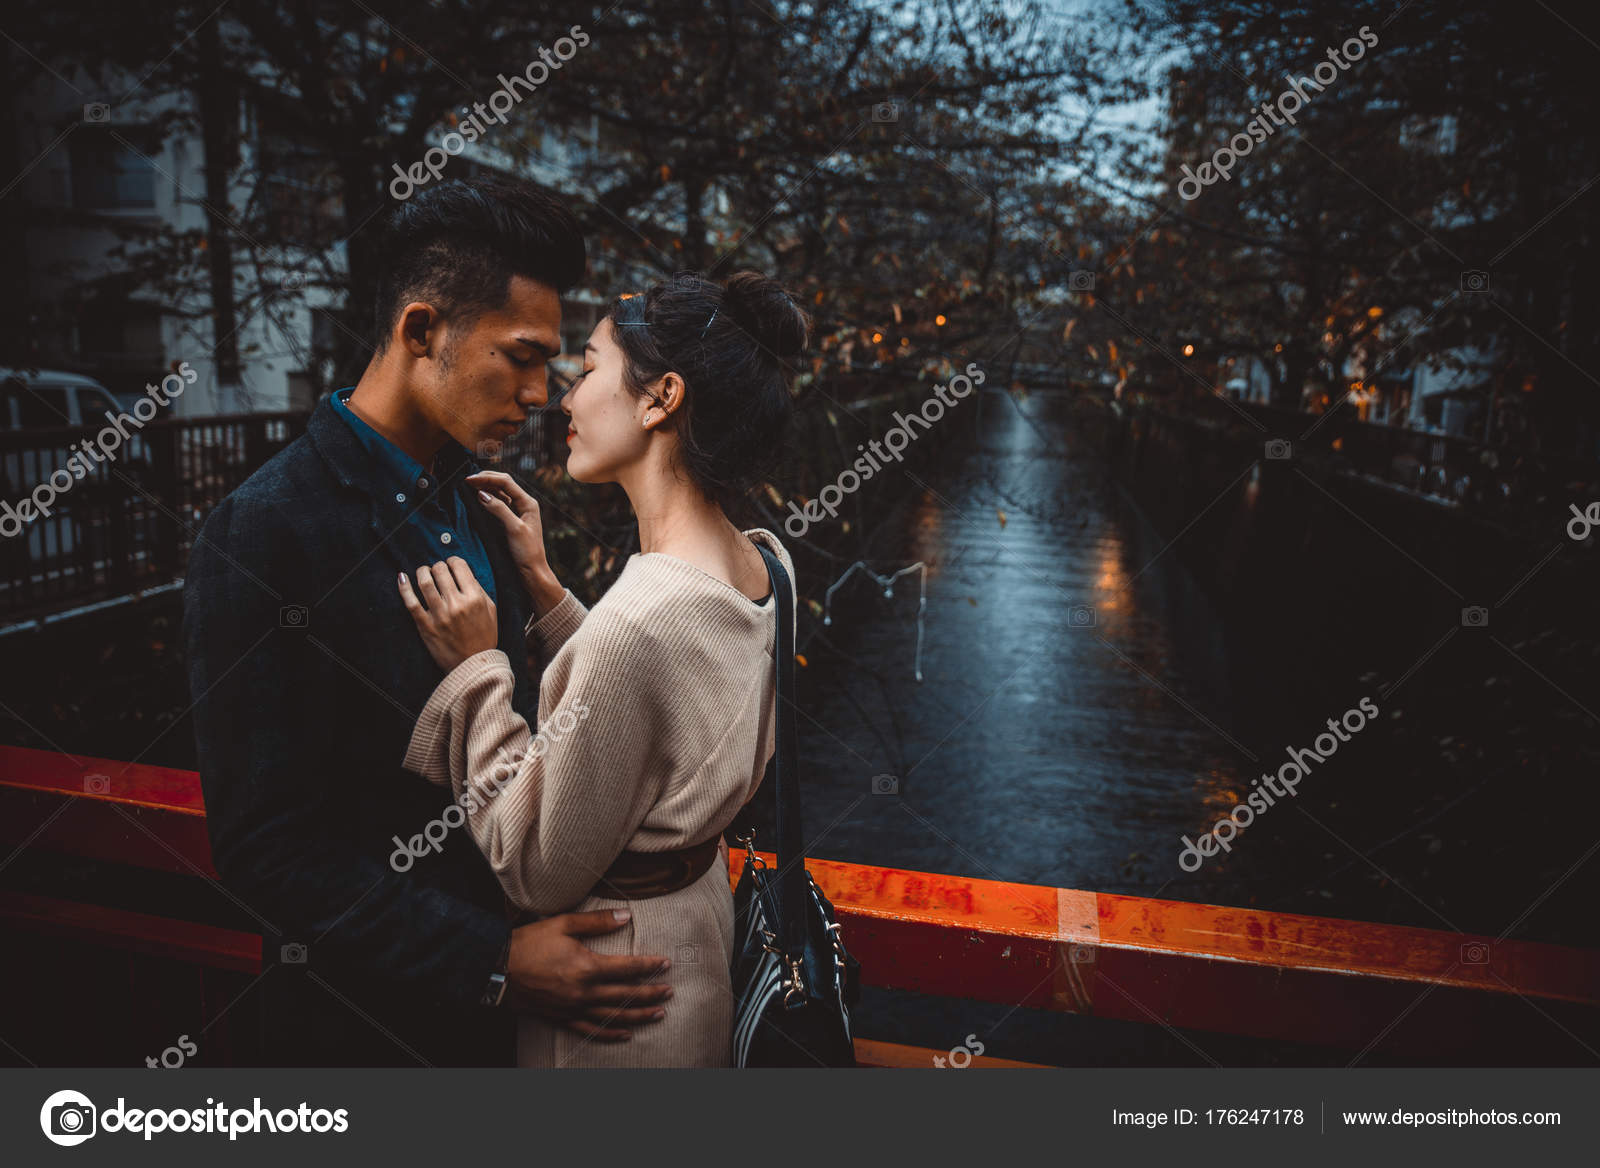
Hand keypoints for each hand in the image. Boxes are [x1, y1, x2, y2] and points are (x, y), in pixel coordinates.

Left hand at [398, 557, 498, 670]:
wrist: (473, 665)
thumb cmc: (484, 637)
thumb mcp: (491, 610)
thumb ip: (479, 590)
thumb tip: (464, 573)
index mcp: (474, 598)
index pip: (460, 566)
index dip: (453, 561)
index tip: (451, 564)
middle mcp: (456, 604)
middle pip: (440, 570)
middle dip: (438, 566)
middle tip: (438, 570)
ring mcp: (439, 615)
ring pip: (425, 582)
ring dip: (422, 571)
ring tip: (423, 572)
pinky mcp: (425, 626)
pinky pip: (411, 602)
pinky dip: (404, 588)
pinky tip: (402, 578)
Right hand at [467, 470, 562, 612]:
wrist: (532, 571)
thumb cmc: (527, 551)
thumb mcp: (513, 529)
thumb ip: (499, 509)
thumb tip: (481, 493)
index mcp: (528, 502)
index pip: (505, 482)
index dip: (487, 478)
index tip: (468, 480)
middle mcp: (523, 504)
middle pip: (502, 483)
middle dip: (485, 479)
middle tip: (466, 480)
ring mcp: (517, 511)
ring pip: (499, 492)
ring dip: (485, 487)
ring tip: (468, 486)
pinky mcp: (510, 519)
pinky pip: (497, 503)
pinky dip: (486, 498)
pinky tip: (476, 498)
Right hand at [504, 910, 672, 1041]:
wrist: (497, 969)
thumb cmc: (529, 943)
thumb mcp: (563, 924)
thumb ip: (597, 922)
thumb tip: (625, 916)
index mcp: (587, 967)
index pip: (628, 968)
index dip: (649, 966)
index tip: (666, 964)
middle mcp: (584, 992)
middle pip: (626, 995)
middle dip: (651, 993)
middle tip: (669, 992)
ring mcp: (574, 1008)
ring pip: (614, 1016)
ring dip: (639, 1015)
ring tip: (658, 1014)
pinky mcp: (563, 1018)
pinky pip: (592, 1029)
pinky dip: (611, 1033)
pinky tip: (626, 1033)